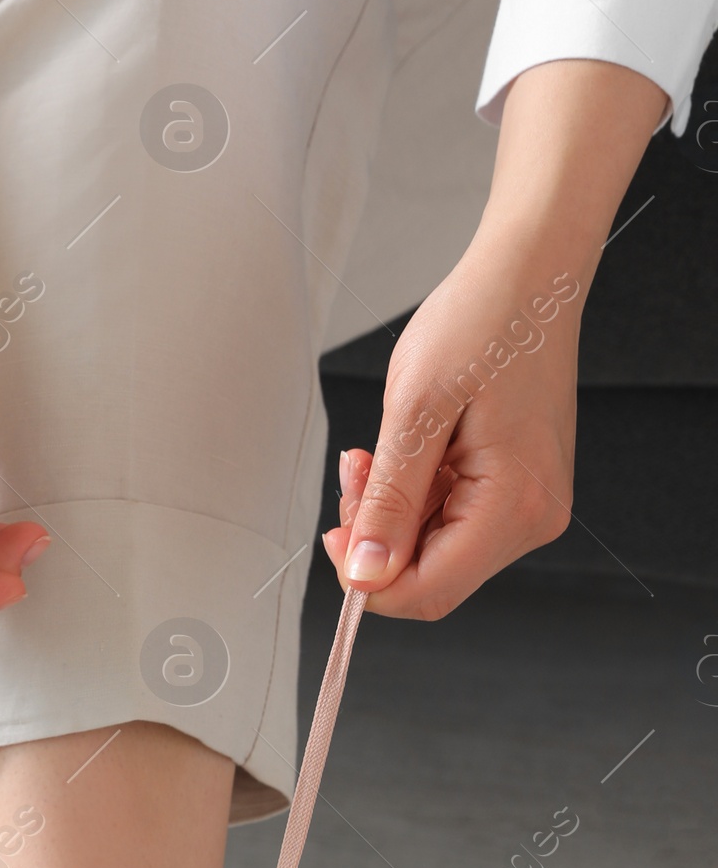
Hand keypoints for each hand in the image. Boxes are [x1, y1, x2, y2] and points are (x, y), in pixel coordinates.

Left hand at [324, 58, 667, 620]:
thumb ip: (389, 502)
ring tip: (379, 451)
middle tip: (357, 472)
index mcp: (515, 504)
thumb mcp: (414, 411)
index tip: (333, 533)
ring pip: (434, 549)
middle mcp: (533, 517)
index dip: (369, 580)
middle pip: (431, 576)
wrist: (528, 275)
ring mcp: (529, 505)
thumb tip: (365, 574)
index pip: (428, 592)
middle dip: (378, 537)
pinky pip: (450, 519)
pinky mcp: (517, 490)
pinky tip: (407, 452)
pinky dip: (415, 495)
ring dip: (392, 511)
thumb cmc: (482, 321)